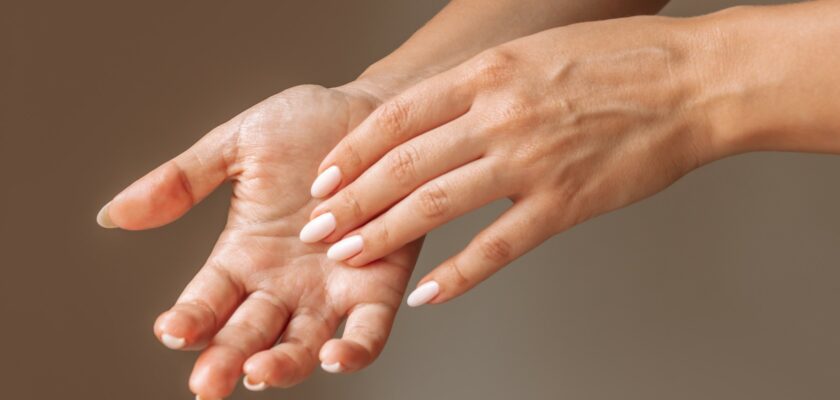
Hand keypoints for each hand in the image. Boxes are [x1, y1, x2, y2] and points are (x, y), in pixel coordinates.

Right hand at [97, 84, 418, 397]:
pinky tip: (334, 356)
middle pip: (248, 333)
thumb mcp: (237, 146)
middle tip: (207, 382)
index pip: (206, 300)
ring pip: (302, 343)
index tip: (171, 330)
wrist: (376, 112)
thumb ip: (182, 181)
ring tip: (260, 371)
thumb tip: (113, 216)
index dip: (189, 319)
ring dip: (282, 365)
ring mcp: (330, 289)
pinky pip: (368, 330)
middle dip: (226, 359)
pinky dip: (354, 350)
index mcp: (243, 255)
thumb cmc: (308, 125)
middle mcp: (283, 282)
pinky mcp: (379, 285)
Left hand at [302, 16, 721, 305]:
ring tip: (348, 257)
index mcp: (488, 74)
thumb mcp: (533, 53)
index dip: (353, 153)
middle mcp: (499, 116)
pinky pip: (498, 246)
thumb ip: (480, 83)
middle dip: (352, 200)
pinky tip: (429, 294)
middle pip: (403, 165)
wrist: (692, 81)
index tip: (325, 180)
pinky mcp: (564, 204)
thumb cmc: (617, 60)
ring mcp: (530, 163)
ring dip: (384, 234)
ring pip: (437, 204)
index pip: (397, 119)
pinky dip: (459, 274)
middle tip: (317, 228)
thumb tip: (430, 114)